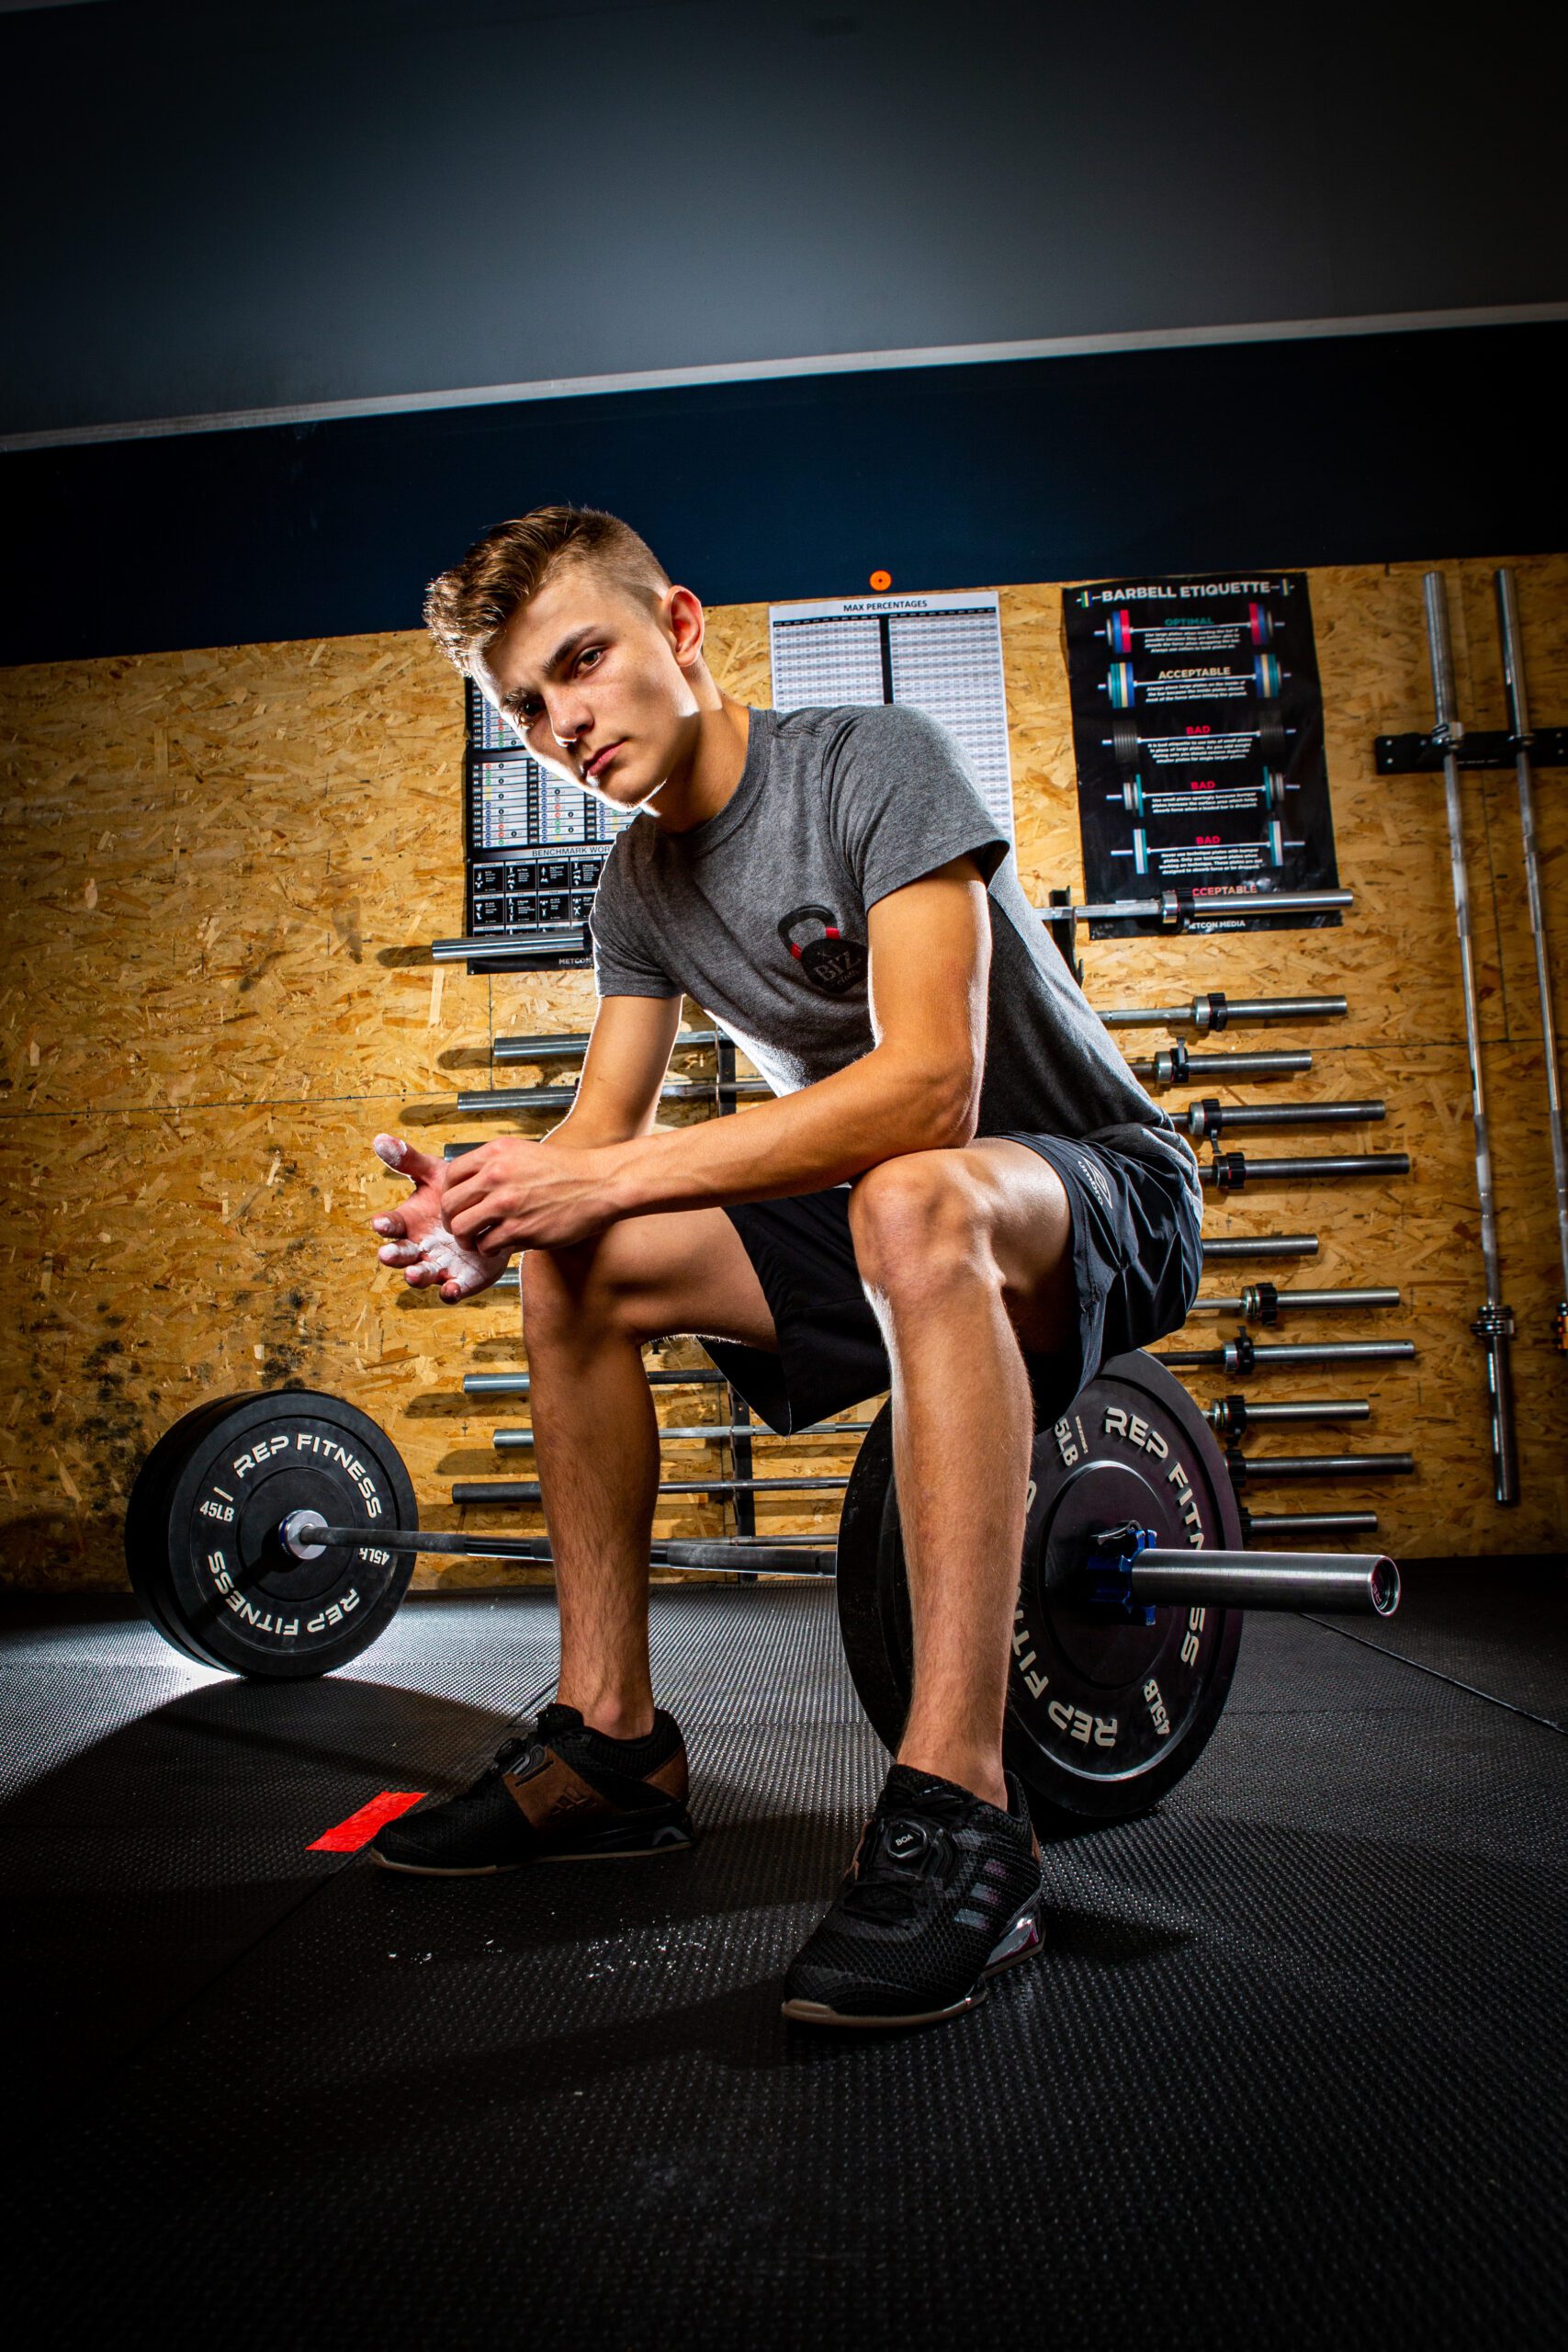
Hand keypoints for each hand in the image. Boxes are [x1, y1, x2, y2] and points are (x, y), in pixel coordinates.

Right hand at [369, 1134, 509, 1302]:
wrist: (494, 1209)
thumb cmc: (458, 1193)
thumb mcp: (435, 1174)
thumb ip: (410, 1161)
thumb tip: (381, 1139)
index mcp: (409, 1222)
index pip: (391, 1224)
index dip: (385, 1224)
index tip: (380, 1222)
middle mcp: (419, 1246)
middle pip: (401, 1254)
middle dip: (394, 1255)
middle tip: (387, 1254)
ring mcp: (438, 1264)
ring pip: (422, 1274)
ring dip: (416, 1276)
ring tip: (413, 1274)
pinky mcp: (461, 1278)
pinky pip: (452, 1290)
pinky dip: (450, 1292)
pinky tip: (451, 1289)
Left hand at [443, 1135, 623, 1254]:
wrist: (599, 1184)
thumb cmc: (566, 1171)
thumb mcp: (524, 1153)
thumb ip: (495, 1164)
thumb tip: (470, 1183)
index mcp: (496, 1153)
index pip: (451, 1175)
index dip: (450, 1194)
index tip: (458, 1205)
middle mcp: (496, 1176)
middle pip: (449, 1205)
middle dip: (452, 1221)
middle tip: (462, 1229)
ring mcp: (507, 1204)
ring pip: (462, 1228)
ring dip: (467, 1239)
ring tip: (478, 1241)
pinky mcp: (520, 1230)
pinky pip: (486, 1246)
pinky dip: (489, 1249)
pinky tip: (501, 1245)